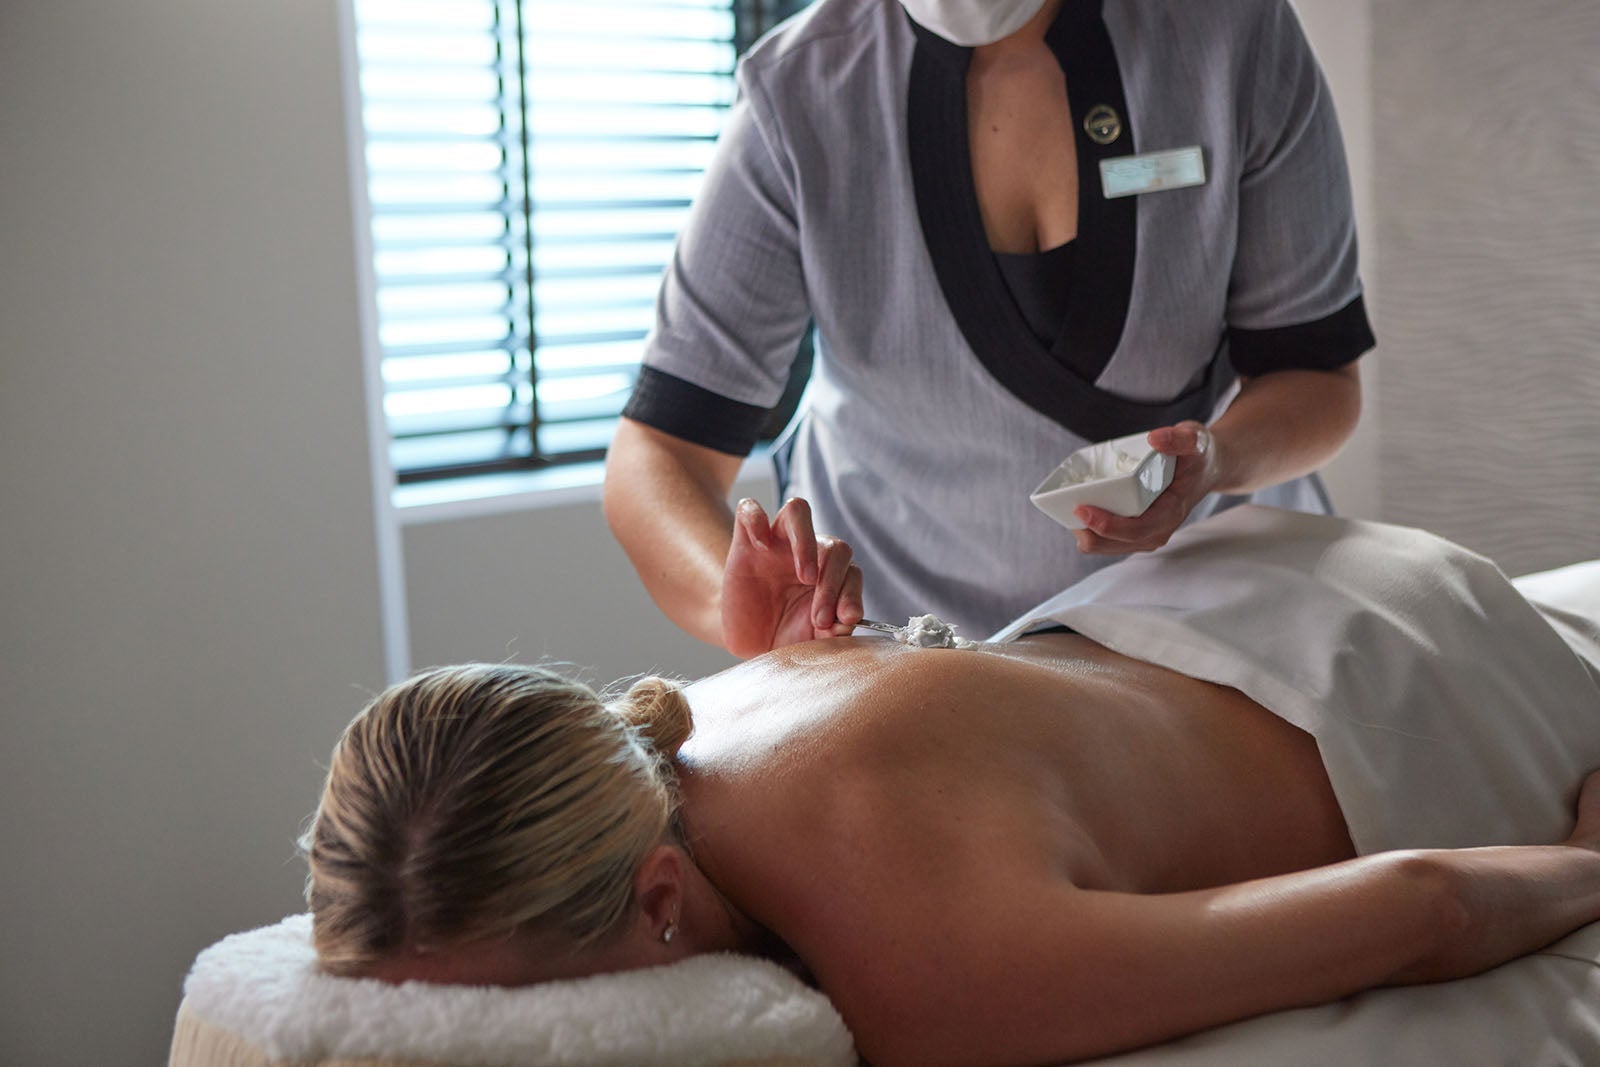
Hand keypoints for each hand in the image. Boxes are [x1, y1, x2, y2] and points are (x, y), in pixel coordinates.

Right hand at [721, 497, 864, 657]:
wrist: (746, 639)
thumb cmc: (783, 636)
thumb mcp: (809, 641)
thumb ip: (831, 632)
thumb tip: (846, 622)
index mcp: (830, 577)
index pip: (851, 572)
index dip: (852, 595)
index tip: (845, 619)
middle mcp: (808, 554)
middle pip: (834, 546)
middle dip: (833, 583)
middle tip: (820, 618)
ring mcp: (776, 542)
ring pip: (798, 511)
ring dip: (806, 542)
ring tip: (805, 576)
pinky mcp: (745, 540)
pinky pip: (750, 509)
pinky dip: (756, 518)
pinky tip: (761, 545)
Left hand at [1072, 421, 1218, 555]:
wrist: (1207, 467)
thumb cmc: (1198, 454)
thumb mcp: (1195, 439)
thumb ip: (1179, 438)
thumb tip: (1155, 438)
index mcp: (1172, 511)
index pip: (1137, 529)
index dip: (1107, 525)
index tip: (1082, 509)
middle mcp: (1160, 528)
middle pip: (1118, 544)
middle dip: (1090, 534)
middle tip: (1069, 511)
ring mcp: (1150, 533)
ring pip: (1112, 547)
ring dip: (1088, 536)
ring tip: (1068, 515)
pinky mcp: (1140, 530)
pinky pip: (1112, 540)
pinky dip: (1093, 532)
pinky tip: (1078, 517)